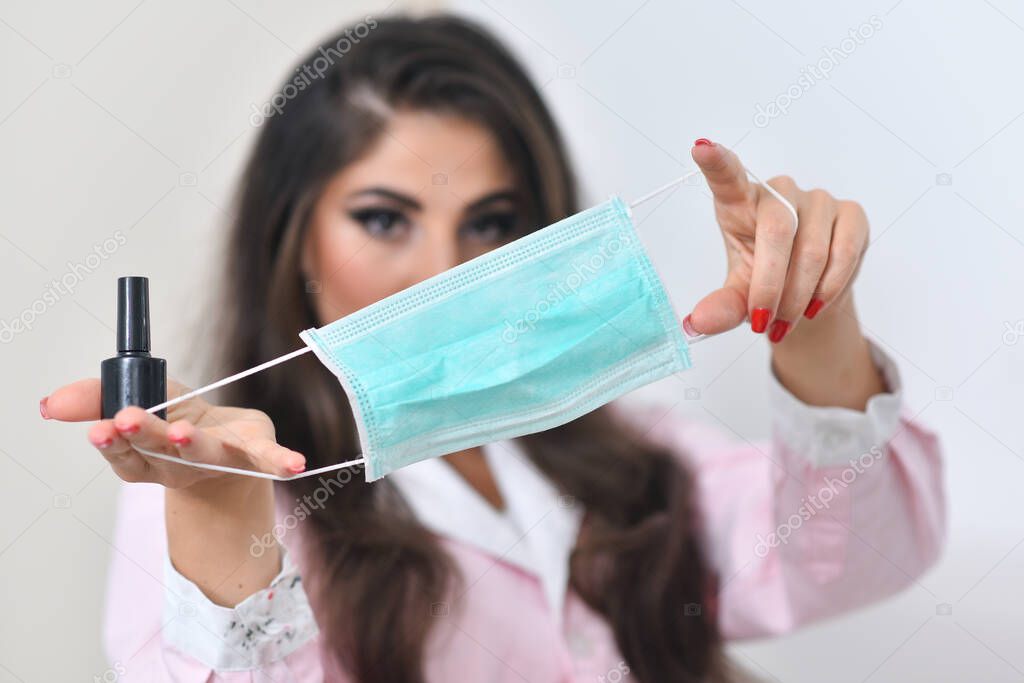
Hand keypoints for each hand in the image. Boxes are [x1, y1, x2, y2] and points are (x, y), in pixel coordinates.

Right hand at [41, 379, 305, 487]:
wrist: (229, 449)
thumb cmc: (177, 421)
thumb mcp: (136, 400)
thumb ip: (93, 399)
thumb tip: (52, 403)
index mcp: (147, 457)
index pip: (123, 452)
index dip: (110, 441)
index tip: (99, 427)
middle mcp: (181, 463)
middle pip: (159, 449)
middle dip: (143, 434)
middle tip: (126, 420)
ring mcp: (219, 458)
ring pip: (204, 452)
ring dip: (191, 443)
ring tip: (183, 432)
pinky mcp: (254, 450)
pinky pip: (268, 457)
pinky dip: (281, 461)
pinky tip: (296, 466)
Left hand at [685, 138, 869, 343]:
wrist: (809, 297)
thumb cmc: (765, 283)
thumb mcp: (738, 296)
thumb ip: (721, 306)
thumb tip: (697, 324)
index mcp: (739, 203)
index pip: (726, 177)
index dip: (716, 162)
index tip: (700, 148)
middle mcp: (778, 191)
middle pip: (777, 232)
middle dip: (771, 287)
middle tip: (764, 322)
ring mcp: (817, 199)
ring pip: (812, 251)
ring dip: (799, 297)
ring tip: (787, 320)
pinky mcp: (851, 213)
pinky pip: (844, 253)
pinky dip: (829, 288)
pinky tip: (816, 305)